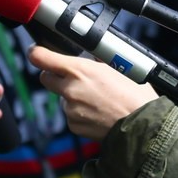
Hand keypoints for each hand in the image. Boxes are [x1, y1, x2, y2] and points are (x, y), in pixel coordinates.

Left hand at [28, 45, 158, 140]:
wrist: (141, 125)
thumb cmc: (135, 96)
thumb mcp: (118, 68)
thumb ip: (96, 63)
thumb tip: (90, 58)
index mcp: (80, 70)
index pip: (42, 58)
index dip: (36, 53)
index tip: (36, 52)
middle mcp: (70, 89)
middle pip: (46, 78)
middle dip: (54, 76)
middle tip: (70, 77)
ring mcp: (70, 109)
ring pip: (62, 98)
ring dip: (72, 97)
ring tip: (97, 100)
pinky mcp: (74, 125)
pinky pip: (71, 115)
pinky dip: (80, 113)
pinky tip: (97, 112)